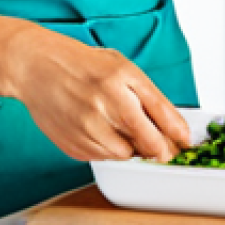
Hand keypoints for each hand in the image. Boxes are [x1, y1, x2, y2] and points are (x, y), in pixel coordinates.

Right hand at [4, 24, 191, 161]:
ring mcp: (86, 129)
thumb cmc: (85, 65)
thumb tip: (175, 127)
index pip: (160, 116)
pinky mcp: (72, 146)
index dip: (177, 134)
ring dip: (133, 149)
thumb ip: (151, 98)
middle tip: (164, 147)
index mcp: (121, 81)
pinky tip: (104, 132)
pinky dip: (110, 150)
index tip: (185, 142)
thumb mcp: (125, 69)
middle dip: (160, 149)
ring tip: (126, 130)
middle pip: (146, 143)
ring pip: (125, 155)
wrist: (39, 69)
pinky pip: (103, 158)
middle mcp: (103, 106)